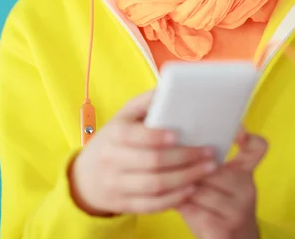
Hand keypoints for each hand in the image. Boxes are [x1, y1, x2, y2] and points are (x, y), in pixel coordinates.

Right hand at [69, 91, 216, 215]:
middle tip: (209, 152)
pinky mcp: (125, 205)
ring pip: (156, 186)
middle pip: (152, 163)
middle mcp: (113, 161)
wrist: (86, 176)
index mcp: (114, 135)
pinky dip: (175, 198)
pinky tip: (192, 188)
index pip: (136, 136)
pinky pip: (153, 205)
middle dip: (184, 158)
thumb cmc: (113, 139)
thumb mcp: (122, 116)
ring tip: (208, 169)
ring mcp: (118, 185)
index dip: (157, 137)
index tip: (179, 134)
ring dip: (186, 179)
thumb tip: (167, 89)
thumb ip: (143, 103)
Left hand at [177, 131, 266, 238]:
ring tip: (172, 185)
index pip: (256, 148)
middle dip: (188, 169)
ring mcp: (237, 210)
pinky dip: (180, 205)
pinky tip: (175, 202)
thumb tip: (180, 140)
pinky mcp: (224, 229)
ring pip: (198, 188)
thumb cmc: (219, 208)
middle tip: (172, 165)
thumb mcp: (221, 183)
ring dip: (181, 187)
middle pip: (209, 167)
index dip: (248, 137)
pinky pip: (193, 209)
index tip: (237, 131)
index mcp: (244, 173)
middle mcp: (246, 189)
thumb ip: (210, 163)